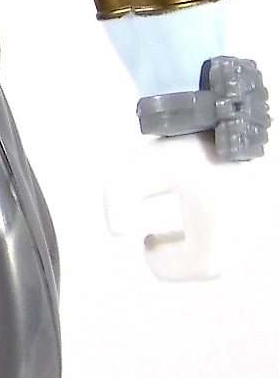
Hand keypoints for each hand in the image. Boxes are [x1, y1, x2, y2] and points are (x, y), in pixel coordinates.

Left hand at [104, 133, 268, 281]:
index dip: (170, 267)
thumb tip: (121, 233)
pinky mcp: (261, 204)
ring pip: (232, 256)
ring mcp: (258, 213)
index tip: (146, 244)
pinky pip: (239, 240)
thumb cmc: (177, 143)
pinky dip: (215, 242)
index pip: (202, 266)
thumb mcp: (135, 169)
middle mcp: (247, 221)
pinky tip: (192, 222)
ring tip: (171, 236)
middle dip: (182, 263)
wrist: (216, 110)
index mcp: (221, 219)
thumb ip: (117, 201)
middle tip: (155, 244)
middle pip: (218, 268)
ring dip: (199, 253)